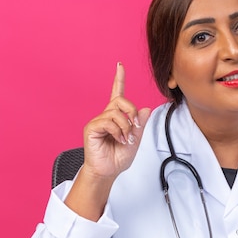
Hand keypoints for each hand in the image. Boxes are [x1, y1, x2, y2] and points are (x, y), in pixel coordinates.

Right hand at [64, 63, 150, 219]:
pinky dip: (117, 131)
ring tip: (126, 139)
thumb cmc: (118, 158)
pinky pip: (107, 122)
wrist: (108, 172)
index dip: (119, 79)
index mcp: (116, 117)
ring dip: (126, 126)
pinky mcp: (91, 128)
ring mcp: (98, 121)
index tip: (119, 65)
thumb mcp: (136, 141)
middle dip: (132, 112)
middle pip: (120, 100)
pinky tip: (119, 140)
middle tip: (136, 127)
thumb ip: (140, 125)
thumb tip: (145, 108)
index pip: (117, 93)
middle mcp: (106, 116)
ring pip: (116, 113)